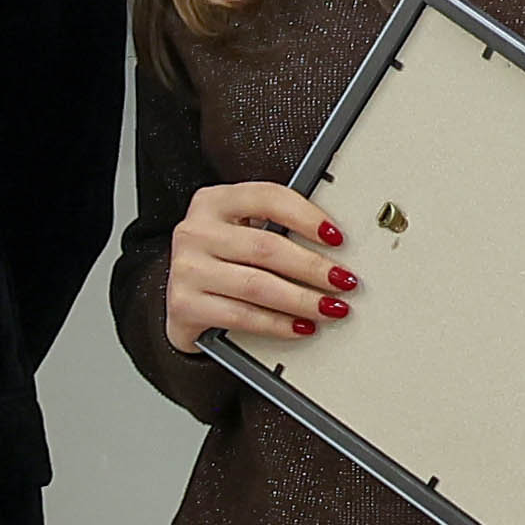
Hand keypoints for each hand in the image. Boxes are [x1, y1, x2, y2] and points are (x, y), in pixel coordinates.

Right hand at [160, 179, 350, 351]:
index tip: (337, 237)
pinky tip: (300, 326)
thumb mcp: (240, 233)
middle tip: (343, 281)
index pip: (267, 198)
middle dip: (312, 267)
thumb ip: (275, 229)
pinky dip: (277, 324)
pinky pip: (242, 316)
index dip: (306, 217)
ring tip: (329, 308)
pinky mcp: (185, 305)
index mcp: (214, 202)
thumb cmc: (221, 262)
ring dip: (301, 300)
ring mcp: (187, 269)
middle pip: (266, 247)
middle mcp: (196, 231)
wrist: (182, 300)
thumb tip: (332, 245)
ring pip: (257, 285)